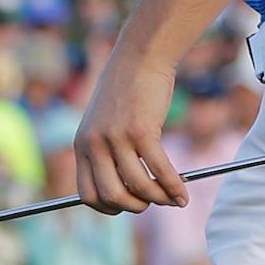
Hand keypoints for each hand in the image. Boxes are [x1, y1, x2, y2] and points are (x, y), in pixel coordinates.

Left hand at [74, 56, 186, 213]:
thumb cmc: (128, 90)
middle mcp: (94, 144)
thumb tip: (126, 186)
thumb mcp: (105, 122)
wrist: (141, 56)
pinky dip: (173, 186)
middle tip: (152, 202)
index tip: (127, 205)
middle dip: (134, 207)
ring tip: (173, 198)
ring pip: (138, 186)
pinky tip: (183, 192)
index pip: (87, 194)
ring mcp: (116, 138)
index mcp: (82, 144)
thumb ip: (107, 150)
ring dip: (159, 198)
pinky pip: (159, 170)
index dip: (108, 207)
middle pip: (111, 196)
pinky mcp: (141, 130)